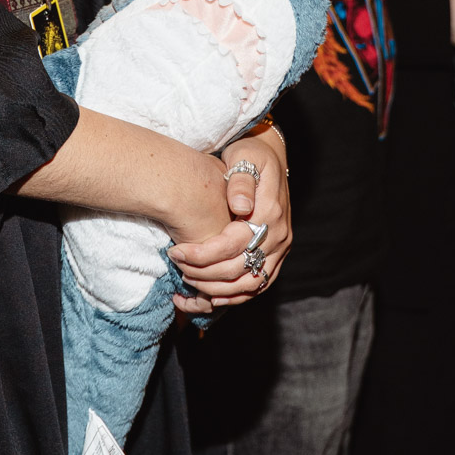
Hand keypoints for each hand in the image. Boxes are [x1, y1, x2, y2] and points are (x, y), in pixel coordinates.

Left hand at [166, 131, 289, 312]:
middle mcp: (279, 236)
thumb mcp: (244, 157)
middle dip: (203, 273)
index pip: (234, 245)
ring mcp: (280, 250)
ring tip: (186, 282)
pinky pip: (256, 286)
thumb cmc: (250, 156)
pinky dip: (233, 297)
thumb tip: (240, 206)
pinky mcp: (276, 257)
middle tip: (176, 265)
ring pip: (250, 285)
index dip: (203, 254)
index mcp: (270, 213)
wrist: (269, 158)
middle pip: (240, 269)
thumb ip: (240, 181)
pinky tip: (207, 297)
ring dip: (216, 291)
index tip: (175, 251)